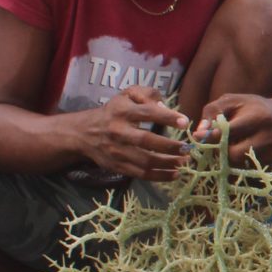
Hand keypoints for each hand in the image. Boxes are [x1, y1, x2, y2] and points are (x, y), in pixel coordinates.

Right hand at [77, 86, 193, 181]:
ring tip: (184, 161)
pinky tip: (174, 174)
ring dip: (168, 163)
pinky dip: (159, 176)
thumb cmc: (114, 111)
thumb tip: (166, 107)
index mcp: (122, 111)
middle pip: (146, 140)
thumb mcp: (128, 94)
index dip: (167, 117)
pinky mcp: (117, 166)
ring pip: (145, 161)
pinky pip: (141, 174)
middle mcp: (118, 131)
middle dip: (169, 145)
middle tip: (187, 147)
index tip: (185, 122)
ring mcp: (117, 151)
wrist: (85, 132)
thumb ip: (148, 94)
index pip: (147, 113)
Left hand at [196, 92, 271, 165]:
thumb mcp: (231, 101)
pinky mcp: (269, 165)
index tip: (198, 136)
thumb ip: (213, 112)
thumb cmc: (250, 107)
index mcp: (259, 118)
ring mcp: (271, 153)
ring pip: (237, 165)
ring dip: (226, 158)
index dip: (211, 136)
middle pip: (234, 155)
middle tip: (212, 144)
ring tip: (226, 145)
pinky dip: (235, 163)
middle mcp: (268, 138)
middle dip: (219, 151)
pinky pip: (244, 169)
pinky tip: (238, 150)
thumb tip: (198, 133)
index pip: (229, 132)